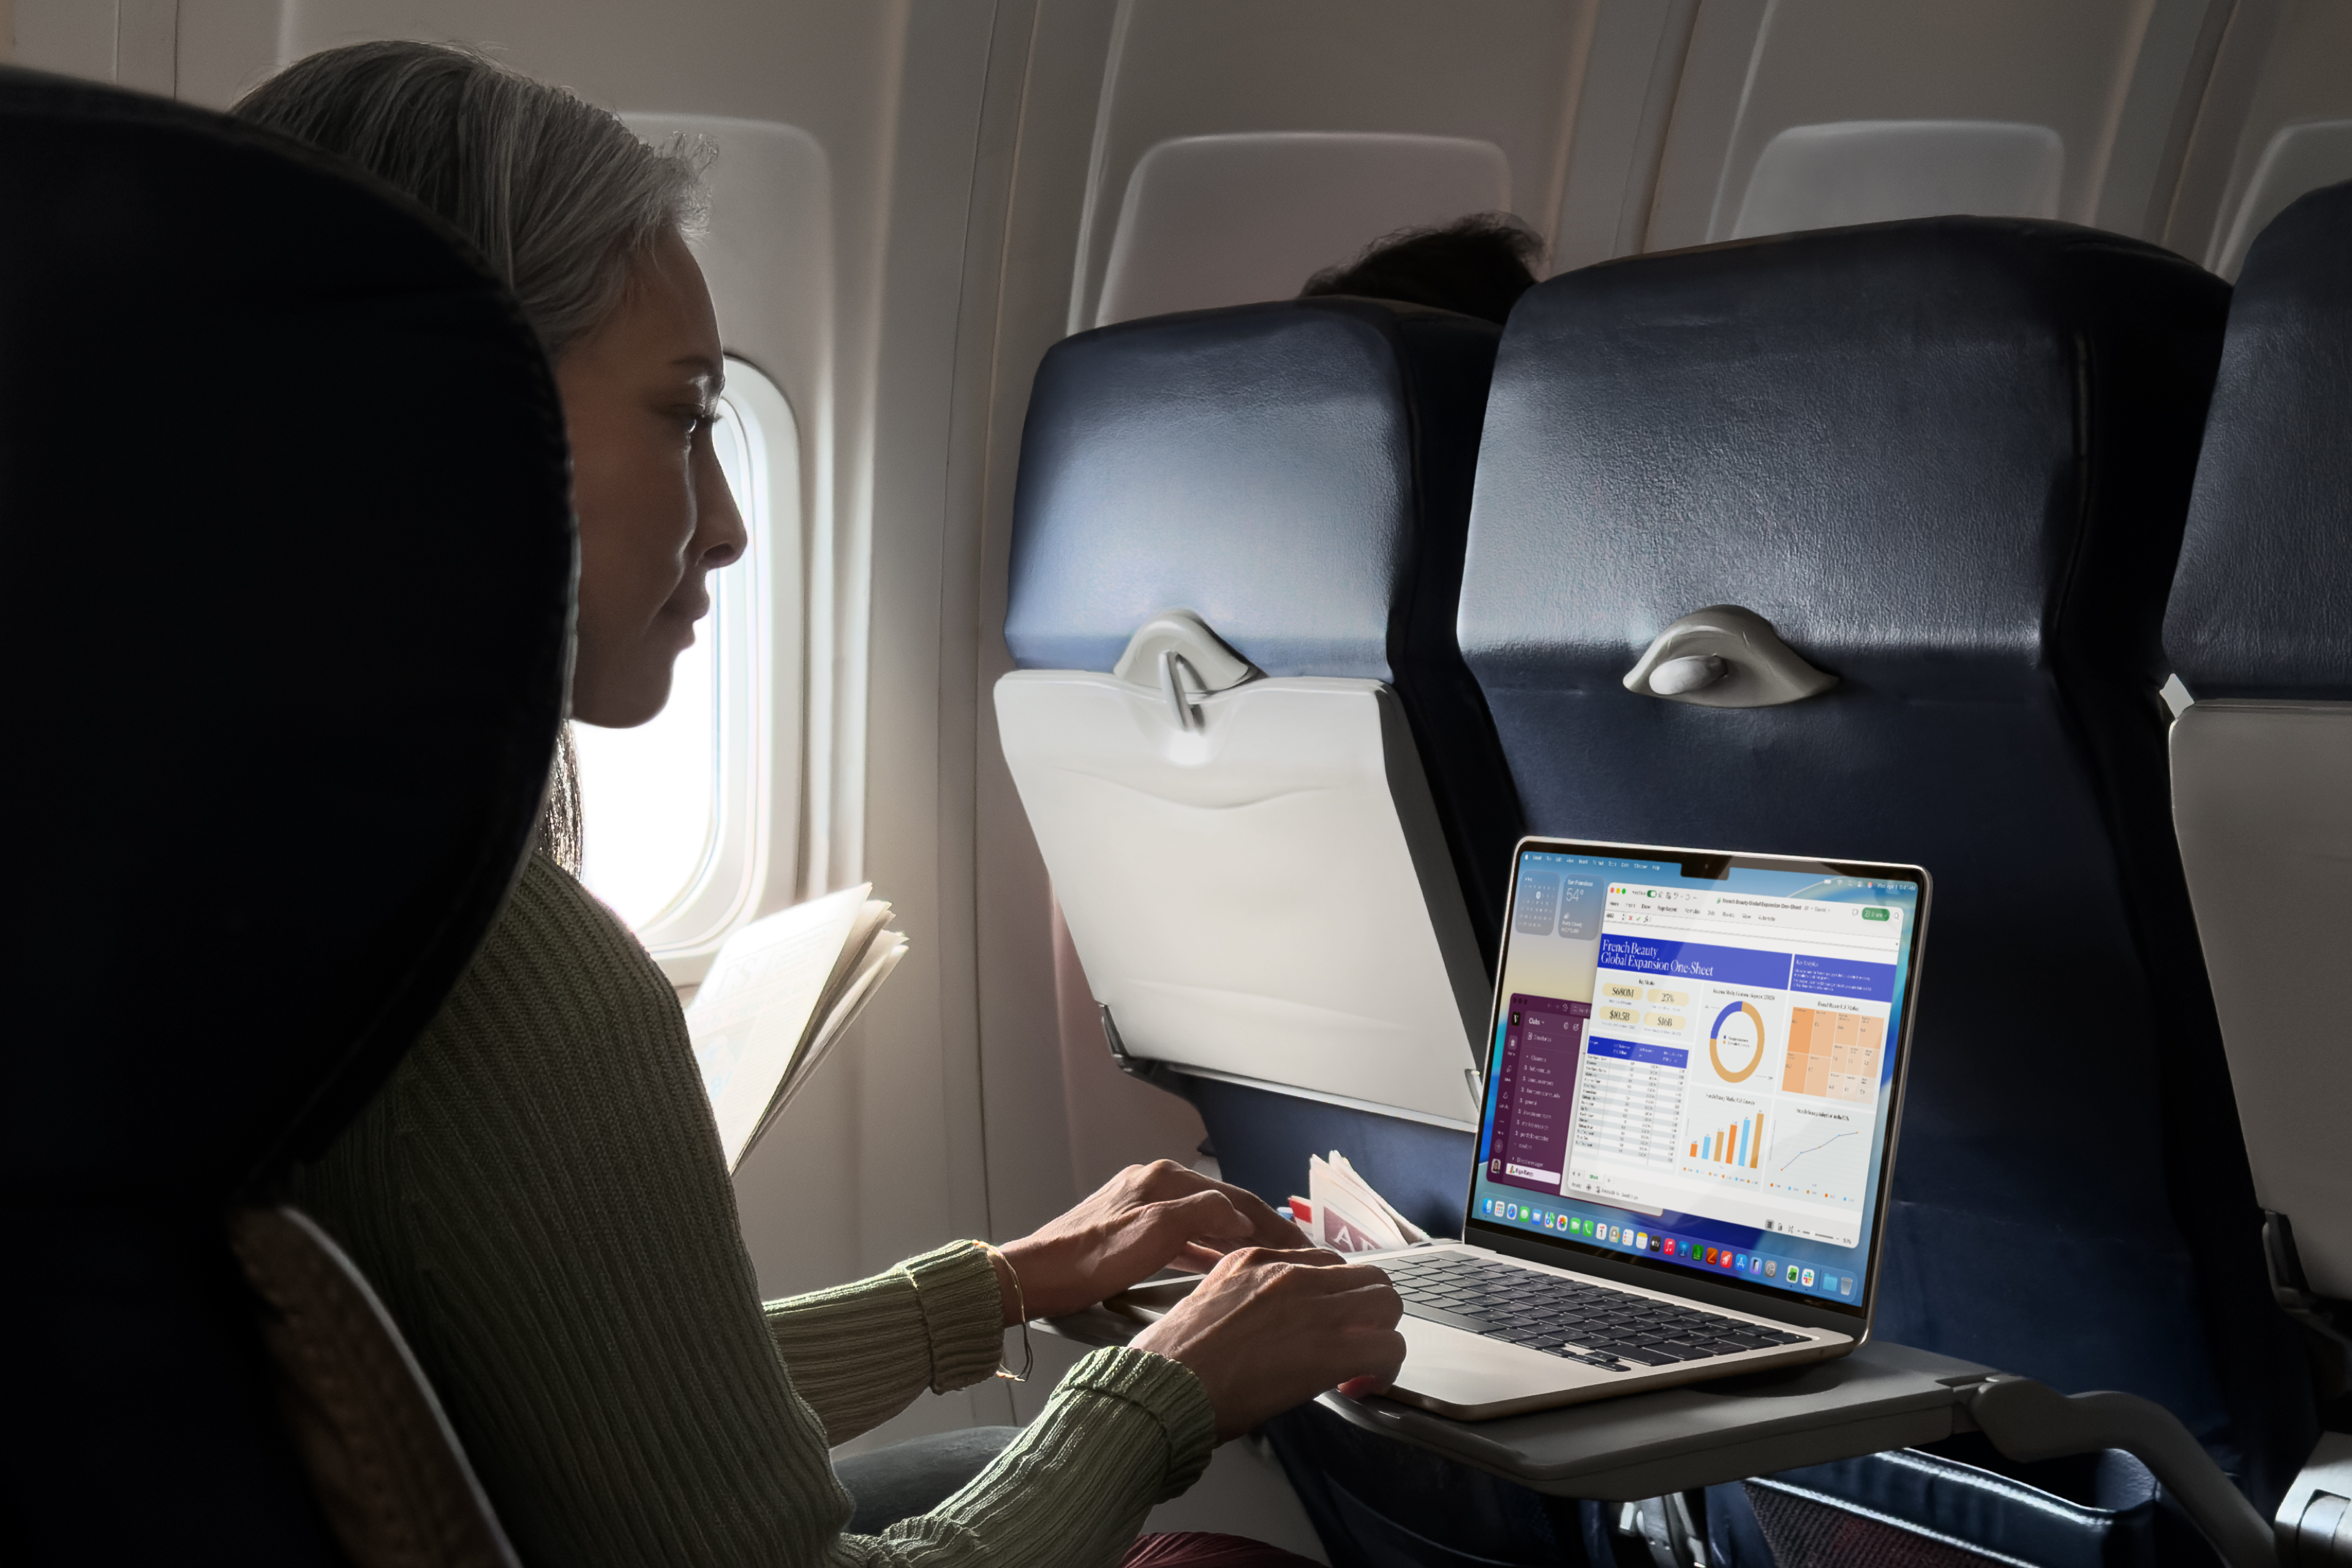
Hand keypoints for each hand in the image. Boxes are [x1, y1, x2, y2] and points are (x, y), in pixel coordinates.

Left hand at [992, 1160, 1310, 1322]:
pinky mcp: (1127, 1231)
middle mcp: (1153, 1185)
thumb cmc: (1090, 1260)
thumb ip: (1204, 1217)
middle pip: (1220, 1207)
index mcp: (1164, 1180)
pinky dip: (1206, 1250)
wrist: (1035, 1278)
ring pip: (1202, 1222)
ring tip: (1268, 1262)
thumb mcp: (1156, 1234)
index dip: (1274, 1222)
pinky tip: (1218, 1265)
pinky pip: (1181, 1237)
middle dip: (1260, 1230)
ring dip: (1235, 1241)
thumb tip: (1240, 1216)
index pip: (1234, 1197)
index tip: (1303, 1247)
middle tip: (1296, 1256)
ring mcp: (1139, 1207)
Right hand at [1132, 1247, 1404, 1440]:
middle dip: (1369, 1312)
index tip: (1328, 1326)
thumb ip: (1248, 1299)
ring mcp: (1312, 1306)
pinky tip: (1361, 1387)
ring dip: (1381, 1335)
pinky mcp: (1328, 1347)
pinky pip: (1386, 1347)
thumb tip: (1274, 1325)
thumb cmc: (1173, 1361)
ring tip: (1361, 1367)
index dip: (1335, 1298)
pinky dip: (1384, 1369)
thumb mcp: (1209, 1303)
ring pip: (1386, 1302)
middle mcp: (1289, 1272)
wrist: (1164, 1387)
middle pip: (1366, 1276)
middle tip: (1354, 1345)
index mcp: (1256, 1258)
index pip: (1325, 1263)